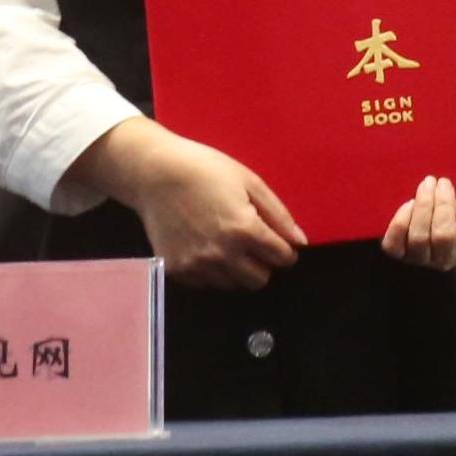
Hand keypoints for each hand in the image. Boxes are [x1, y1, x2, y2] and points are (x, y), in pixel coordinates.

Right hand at [69, 118, 303, 290]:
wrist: (155, 174)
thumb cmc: (207, 170)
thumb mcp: (251, 183)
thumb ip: (279, 215)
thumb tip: (300, 242)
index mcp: (244, 230)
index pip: (282, 258)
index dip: (286, 251)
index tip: (280, 244)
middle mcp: (222, 254)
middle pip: (259, 279)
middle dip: (264, 264)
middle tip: (254, 245)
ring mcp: (196, 265)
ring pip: (233, 285)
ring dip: (238, 270)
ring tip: (229, 245)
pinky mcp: (175, 270)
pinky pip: (205, 284)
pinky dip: (212, 273)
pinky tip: (207, 249)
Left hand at [381, 175, 455, 269]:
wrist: (453, 196)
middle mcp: (447, 259)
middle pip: (442, 237)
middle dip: (442, 206)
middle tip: (443, 182)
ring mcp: (421, 257)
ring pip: (419, 239)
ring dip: (423, 207)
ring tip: (427, 184)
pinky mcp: (399, 251)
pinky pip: (394, 244)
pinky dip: (400, 223)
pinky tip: (408, 203)